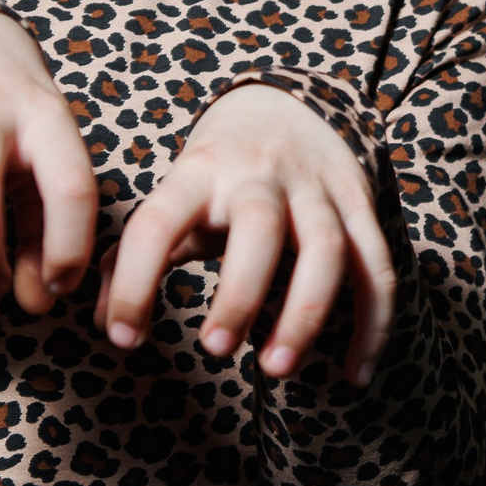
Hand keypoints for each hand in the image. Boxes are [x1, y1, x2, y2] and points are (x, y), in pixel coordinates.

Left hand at [95, 83, 396, 385]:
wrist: (286, 108)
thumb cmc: (216, 177)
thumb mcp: (171, 200)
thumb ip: (133, 258)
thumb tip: (108, 328)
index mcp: (198, 173)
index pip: (157, 222)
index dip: (134, 281)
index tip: (123, 339)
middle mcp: (260, 176)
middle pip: (258, 226)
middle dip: (238, 292)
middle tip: (213, 350)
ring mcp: (317, 191)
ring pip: (326, 248)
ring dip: (305, 314)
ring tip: (275, 372)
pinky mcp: (360, 207)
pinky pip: (377, 268)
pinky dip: (373, 325)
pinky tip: (353, 377)